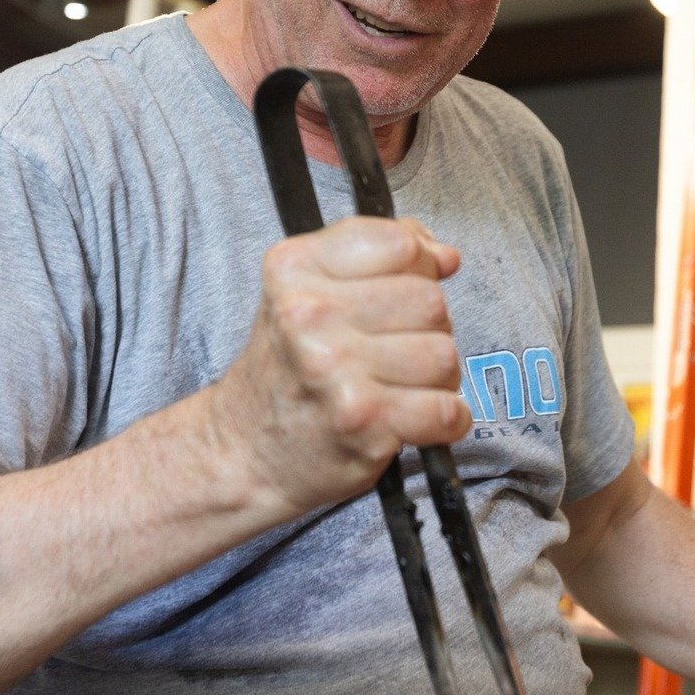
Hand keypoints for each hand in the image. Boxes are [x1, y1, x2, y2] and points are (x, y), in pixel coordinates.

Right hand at [213, 216, 470, 518]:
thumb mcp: (308, 291)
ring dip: (436, 378)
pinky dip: (446, 421)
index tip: (399, 292)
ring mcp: (335, 368)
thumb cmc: (288, 369)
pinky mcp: (363, 420)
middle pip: (430, 301)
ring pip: (444, 354)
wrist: (245, 450)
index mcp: (295, 268)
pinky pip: (448, 409)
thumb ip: (376, 255)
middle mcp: (309, 314)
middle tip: (390, 352)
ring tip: (396, 386)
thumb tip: (444, 255)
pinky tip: (413, 419)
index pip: (401, 243)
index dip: (417, 268)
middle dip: (426, 329)